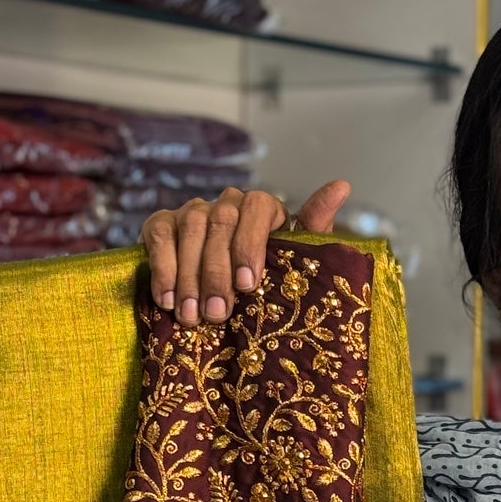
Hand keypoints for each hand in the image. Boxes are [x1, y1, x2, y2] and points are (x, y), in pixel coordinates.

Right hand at [141, 179, 350, 322]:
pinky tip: (167, 299)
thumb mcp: (295, 258)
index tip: (248, 284)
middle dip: (217, 272)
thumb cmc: (268, 278)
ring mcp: (193, 210)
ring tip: (192, 316)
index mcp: (263, 208)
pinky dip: (163, 267)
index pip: (258, 207)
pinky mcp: (162, 223)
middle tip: (218, 313)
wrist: (225, 294)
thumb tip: (342, 186)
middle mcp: (226, 202)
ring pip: (190, 229)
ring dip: (190, 277)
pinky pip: (158, 236)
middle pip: (221, 222)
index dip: (251, 243)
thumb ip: (314, 227)